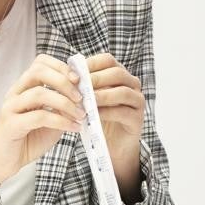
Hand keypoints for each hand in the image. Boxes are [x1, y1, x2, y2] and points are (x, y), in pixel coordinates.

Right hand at [0, 54, 84, 198]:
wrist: (5, 162)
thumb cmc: (29, 139)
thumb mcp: (52, 119)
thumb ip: (63, 107)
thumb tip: (84, 97)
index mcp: (24, 87)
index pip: (40, 62)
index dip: (61, 67)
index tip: (79, 79)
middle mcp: (15, 93)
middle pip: (37, 71)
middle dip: (63, 81)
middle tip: (81, 96)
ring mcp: (10, 108)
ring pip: (39, 93)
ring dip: (65, 102)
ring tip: (80, 114)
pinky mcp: (10, 125)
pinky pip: (38, 116)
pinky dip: (61, 121)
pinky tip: (73, 127)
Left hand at [84, 53, 144, 200]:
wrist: (112, 144)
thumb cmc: (99, 117)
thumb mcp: (90, 98)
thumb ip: (83, 86)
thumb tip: (66, 73)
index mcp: (120, 74)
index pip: (107, 60)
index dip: (90, 64)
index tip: (73, 73)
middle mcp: (133, 84)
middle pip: (117, 73)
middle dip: (95, 79)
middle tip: (78, 86)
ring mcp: (138, 101)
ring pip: (122, 92)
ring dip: (101, 95)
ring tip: (85, 101)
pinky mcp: (138, 119)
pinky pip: (123, 112)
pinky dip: (106, 112)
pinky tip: (92, 116)